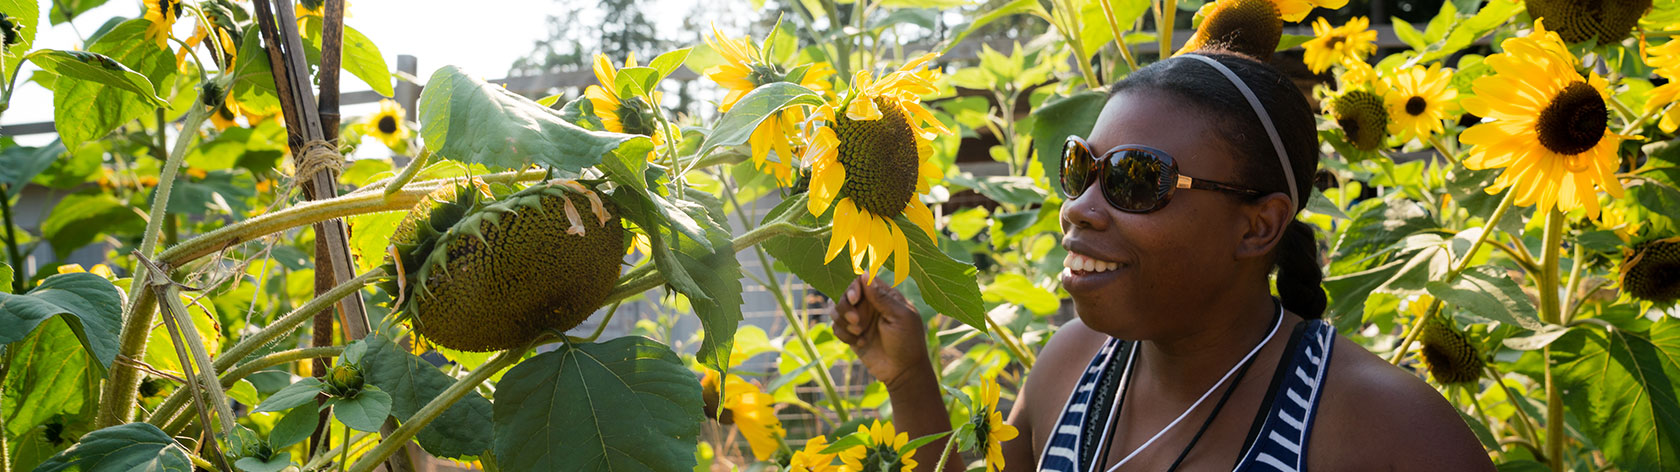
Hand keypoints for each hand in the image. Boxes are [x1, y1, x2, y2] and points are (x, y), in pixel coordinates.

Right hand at [833, 276, 932, 390]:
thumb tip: (865, 274)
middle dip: (845, 306)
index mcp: (883, 295)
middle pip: (843, 293)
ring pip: (835, 309)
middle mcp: (868, 304)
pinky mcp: (851, 334)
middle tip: (856, 322)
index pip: (861, 280)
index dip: (853, 286)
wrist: (902, 371)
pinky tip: (860, 343)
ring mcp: (859, 318)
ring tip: (859, 333)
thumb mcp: (900, 317)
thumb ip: (882, 297)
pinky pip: (836, 327)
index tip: (854, 298)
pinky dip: (844, 335)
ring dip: (843, 321)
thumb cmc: (908, 342)